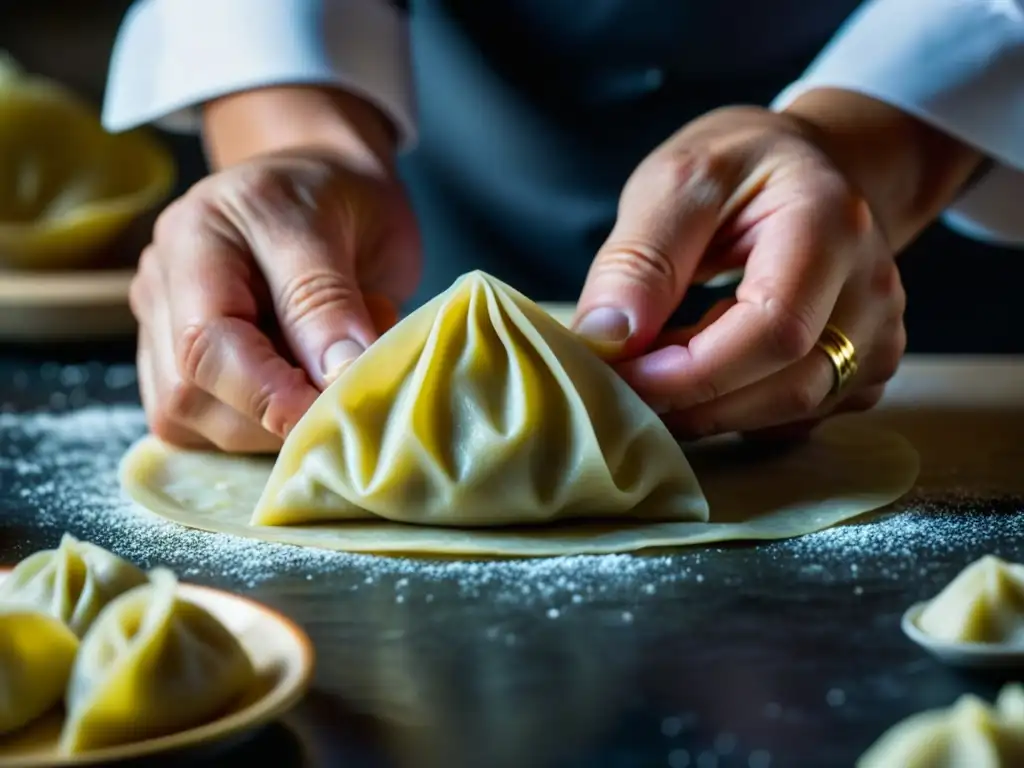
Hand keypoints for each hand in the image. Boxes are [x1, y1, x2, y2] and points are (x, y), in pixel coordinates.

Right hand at [130, 149, 419, 451]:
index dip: (268, 393)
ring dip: (270, 424)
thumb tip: (334, 379)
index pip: (206, 341)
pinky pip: (204, 428)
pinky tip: (299, 391)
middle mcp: (163, 286)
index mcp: (195, 237)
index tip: (330, 412)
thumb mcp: (349, 225)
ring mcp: (163, 329)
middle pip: (189, 394)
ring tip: (326, 373)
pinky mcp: (179, 368)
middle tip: (345, 392)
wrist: (329, 185)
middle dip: (273, 414)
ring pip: (193, 422)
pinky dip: (259, 427)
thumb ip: (328, 301)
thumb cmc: (340, 200)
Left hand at [572, 105, 906, 440]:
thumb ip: (639, 260)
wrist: (810, 166)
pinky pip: (798, 418)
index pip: (773, 329)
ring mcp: (879, 333)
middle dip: (694, 402)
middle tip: (624, 386)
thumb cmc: (741, 167)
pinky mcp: (866, 368)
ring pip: (794, 413)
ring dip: (711, 411)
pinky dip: (738, 410)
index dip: (692, 372)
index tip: (623, 375)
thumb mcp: (675, 182)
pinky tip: (700, 375)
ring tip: (655, 372)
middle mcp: (872, 287)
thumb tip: (606, 340)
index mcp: (830, 223)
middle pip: (790, 386)